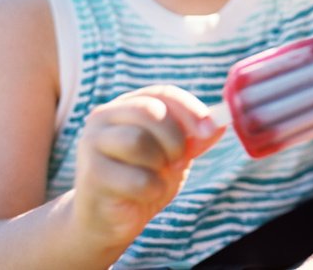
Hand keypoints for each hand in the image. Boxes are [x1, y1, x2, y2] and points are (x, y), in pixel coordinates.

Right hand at [71, 85, 223, 249]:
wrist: (108, 219)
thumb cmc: (143, 179)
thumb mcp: (175, 154)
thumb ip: (195, 138)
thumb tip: (221, 123)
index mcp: (127, 104)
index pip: (164, 93)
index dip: (191, 109)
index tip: (210, 130)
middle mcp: (104, 117)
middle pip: (150, 112)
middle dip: (175, 138)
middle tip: (179, 161)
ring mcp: (92, 143)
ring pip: (138, 141)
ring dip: (160, 163)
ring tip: (159, 176)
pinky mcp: (91, 175)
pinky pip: (135, 177)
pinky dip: (152, 188)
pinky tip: (147, 193)